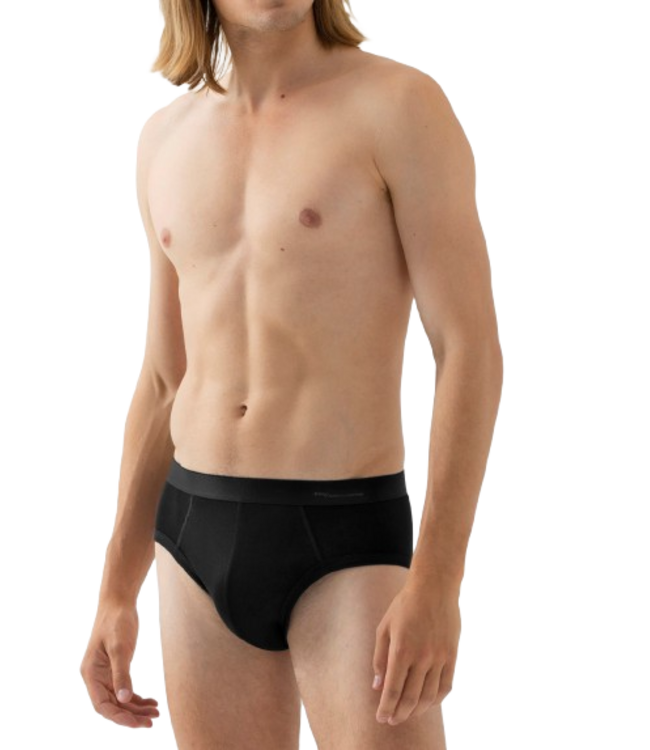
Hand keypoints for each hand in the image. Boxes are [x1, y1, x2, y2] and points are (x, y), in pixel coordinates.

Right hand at [79, 602, 160, 729]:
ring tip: (156, 713)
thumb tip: (123, 699)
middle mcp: (95, 678)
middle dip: (131, 716)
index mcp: (91, 674)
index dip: (119, 717)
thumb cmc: (117, 621)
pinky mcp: (115, 669)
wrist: (119, 602)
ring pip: (120, 700)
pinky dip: (137, 698)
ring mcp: (105, 674)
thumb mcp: (120, 647)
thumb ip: (121, 674)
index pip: (102, 706)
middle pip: (112, 706)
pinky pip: (125, 690)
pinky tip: (152, 702)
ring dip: (136, 709)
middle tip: (151, 722)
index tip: (137, 723)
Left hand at [372, 582, 460, 725]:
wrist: (434, 587)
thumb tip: (378, 686)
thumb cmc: (404, 606)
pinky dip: (436, 699)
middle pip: (410, 698)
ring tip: (407, 714)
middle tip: (392, 720)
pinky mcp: (452, 655)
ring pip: (429, 696)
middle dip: (399, 714)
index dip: (386, 708)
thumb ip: (380, 658)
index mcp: (401, 650)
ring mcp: (439, 657)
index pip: (393, 690)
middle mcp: (422, 657)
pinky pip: (446, 686)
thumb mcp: (385, 628)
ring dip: (417, 710)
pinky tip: (427, 702)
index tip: (381, 718)